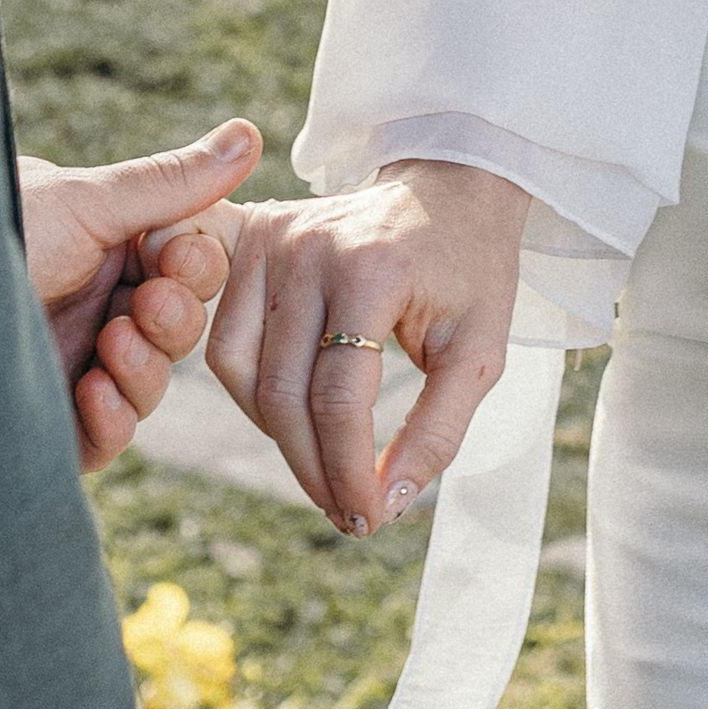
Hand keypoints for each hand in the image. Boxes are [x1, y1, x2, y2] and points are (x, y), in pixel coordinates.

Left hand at [18, 121, 260, 469]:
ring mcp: (68, 366)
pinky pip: (107, 437)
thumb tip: (248, 136)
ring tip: (111, 343)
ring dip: (145, 367)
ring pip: (149, 386)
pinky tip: (94, 395)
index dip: (195, 268)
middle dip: (175, 319)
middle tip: (147, 305)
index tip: (178, 255)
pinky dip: (114, 419)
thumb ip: (168, 183)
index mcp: (99, 249)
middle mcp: (88, 306)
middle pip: (178, 330)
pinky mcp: (47, 425)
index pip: (183, 268)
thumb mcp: (81, 202)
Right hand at [202, 159, 528, 534]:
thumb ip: (438, 431)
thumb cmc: (469, 273)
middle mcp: (307, 251)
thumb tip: (386, 504)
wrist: (448, 189)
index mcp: (371, 272)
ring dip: (278, 440)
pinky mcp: (248, 242)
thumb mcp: (480, 353)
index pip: (338, 399)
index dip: (347, 472)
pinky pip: (227, 345)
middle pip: (283, 395)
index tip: (370, 519)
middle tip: (347, 516)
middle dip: (313, 471)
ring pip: (241, 374)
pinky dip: (255, 397)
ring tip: (324, 473)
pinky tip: (297, 423)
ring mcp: (269, 242)